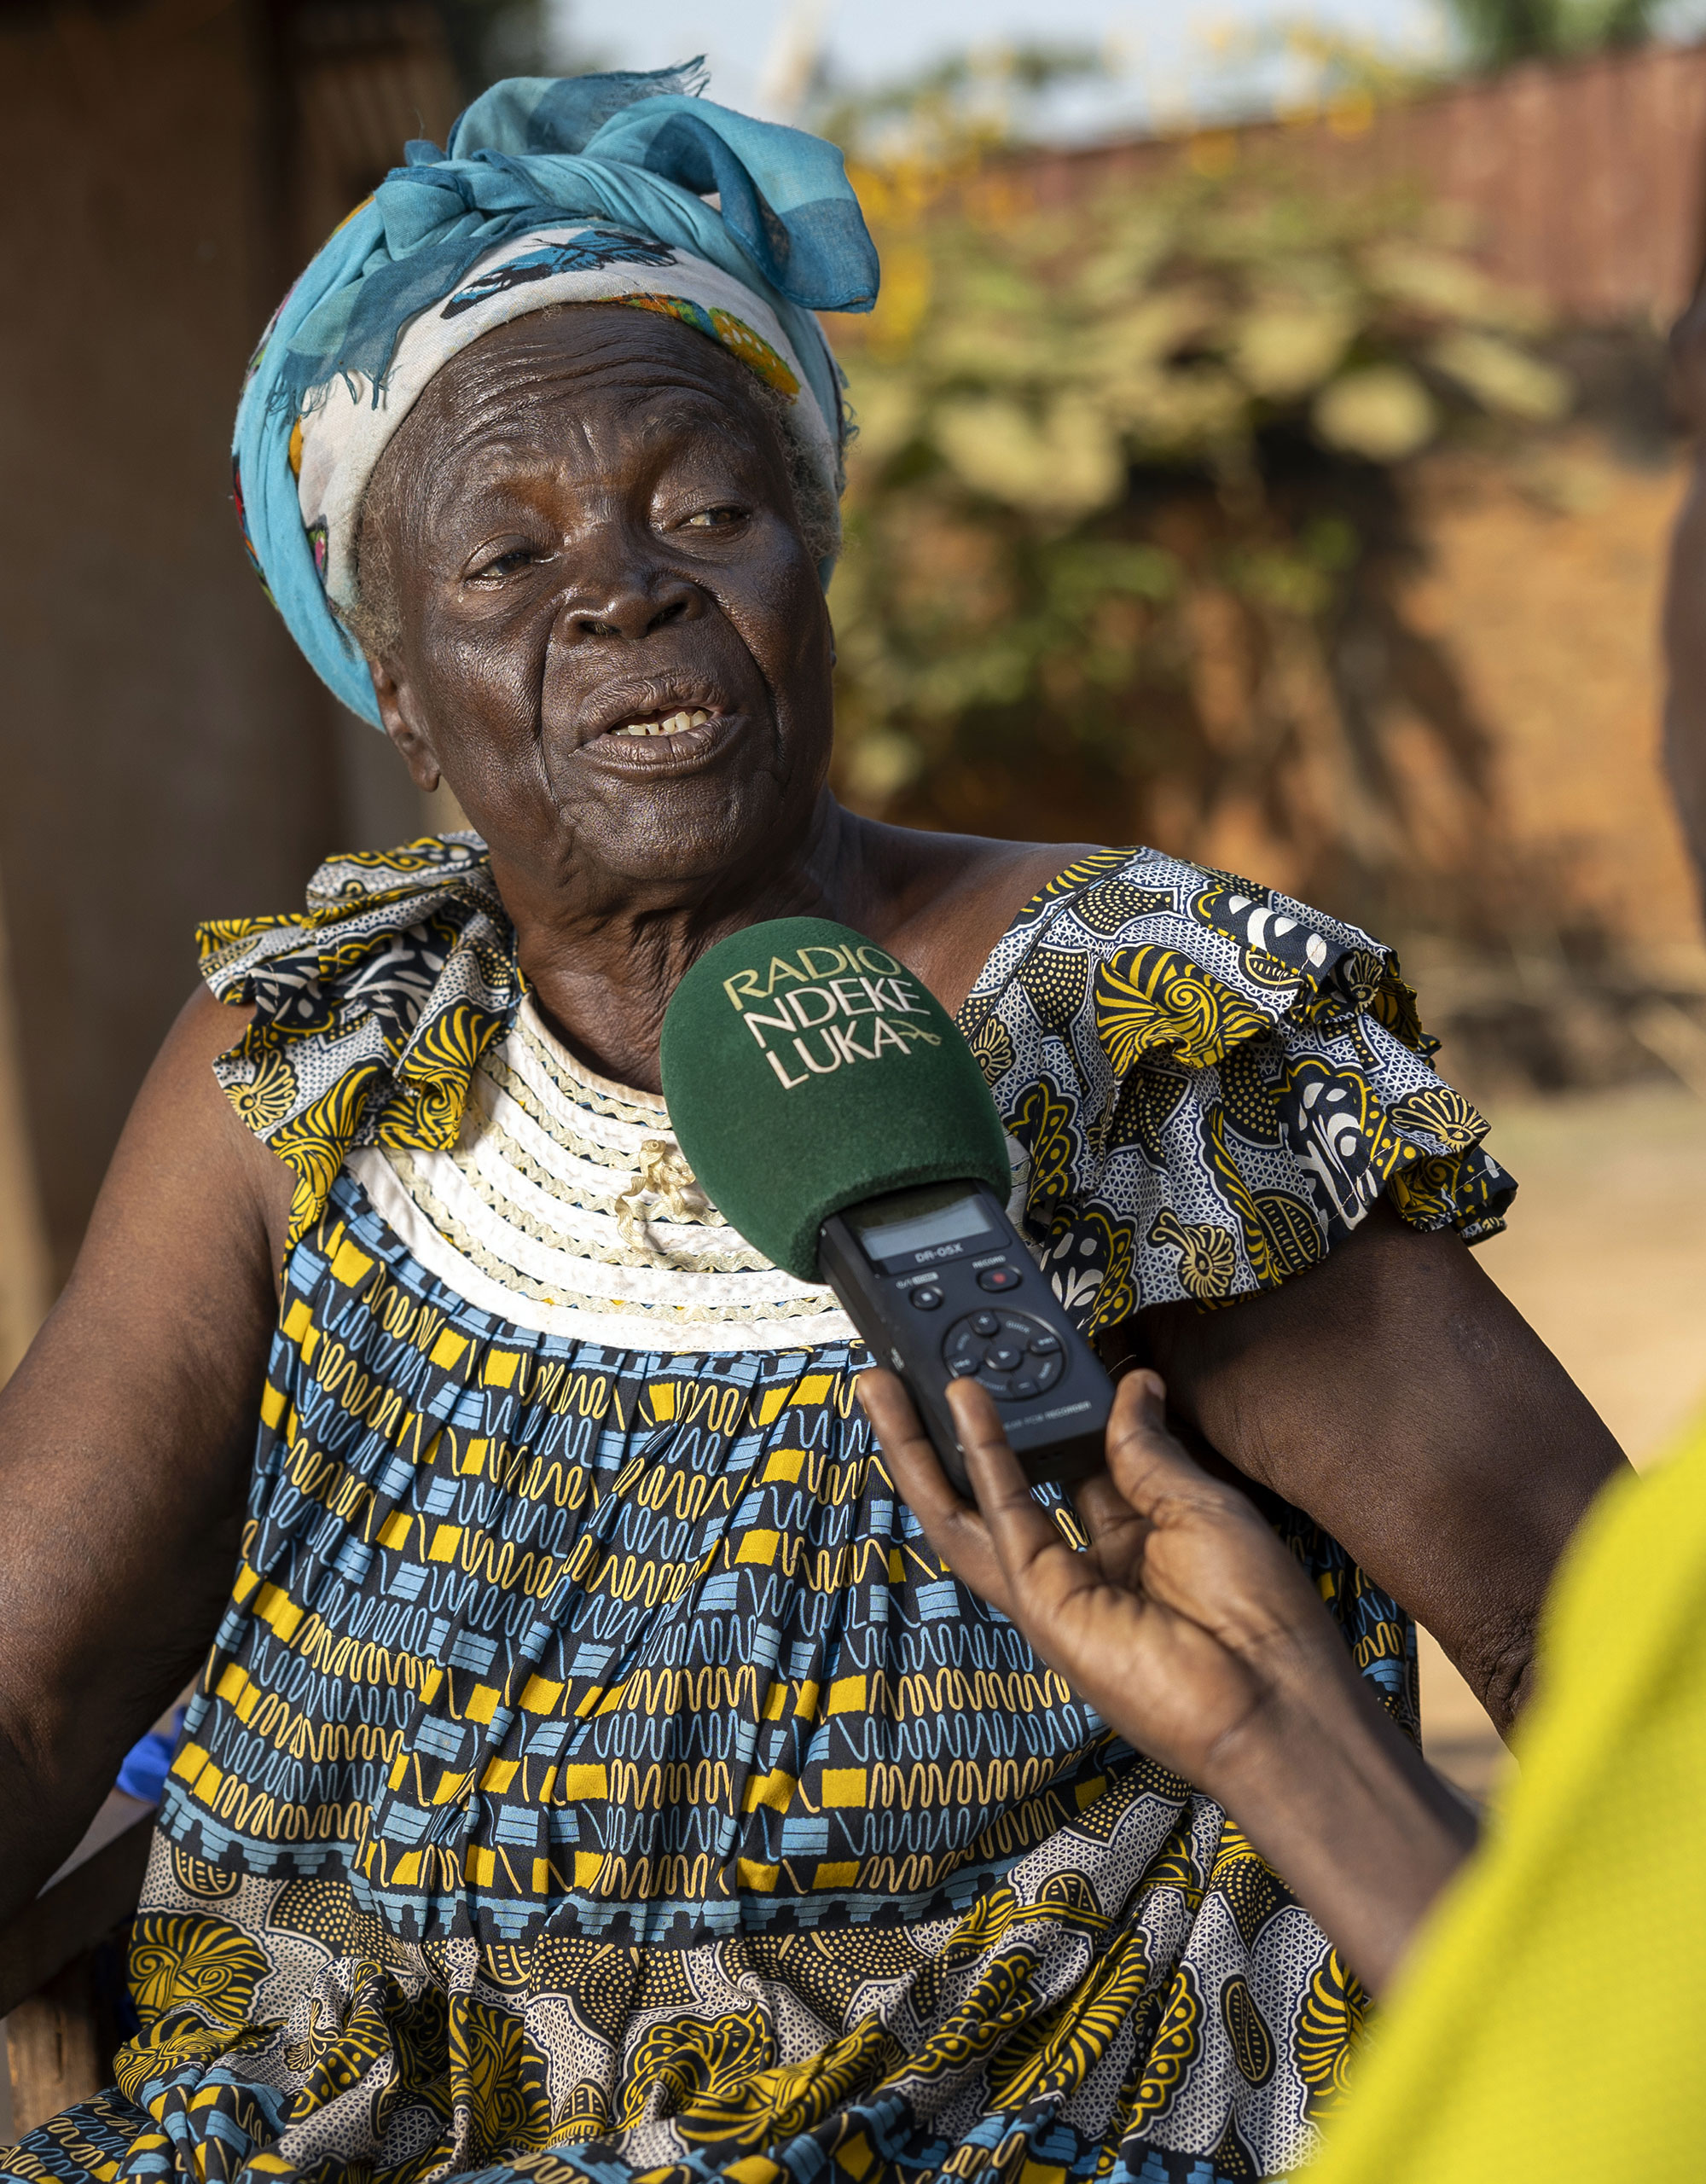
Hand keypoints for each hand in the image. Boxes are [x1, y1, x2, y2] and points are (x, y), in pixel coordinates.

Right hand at [857, 1366, 1353, 1792]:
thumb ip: (1147, 1448)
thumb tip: (1131, 1384)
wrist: (1273, 1701)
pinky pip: (1002, 1519)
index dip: (1036, 1410)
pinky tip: (962, 1403)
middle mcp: (1082, 1563)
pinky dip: (981, 1456)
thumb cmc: (1258, 1614)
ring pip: (964, 1511)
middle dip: (942, 1432)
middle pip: (992, 1487)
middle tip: (905, 1373)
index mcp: (1129, 1538)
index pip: (1064, 1460)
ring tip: (885, 1386)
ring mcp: (1053, 1588)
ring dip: (921, 1446)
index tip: (1018, 1357)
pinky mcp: (1041, 1604)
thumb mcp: (1201, 1504)